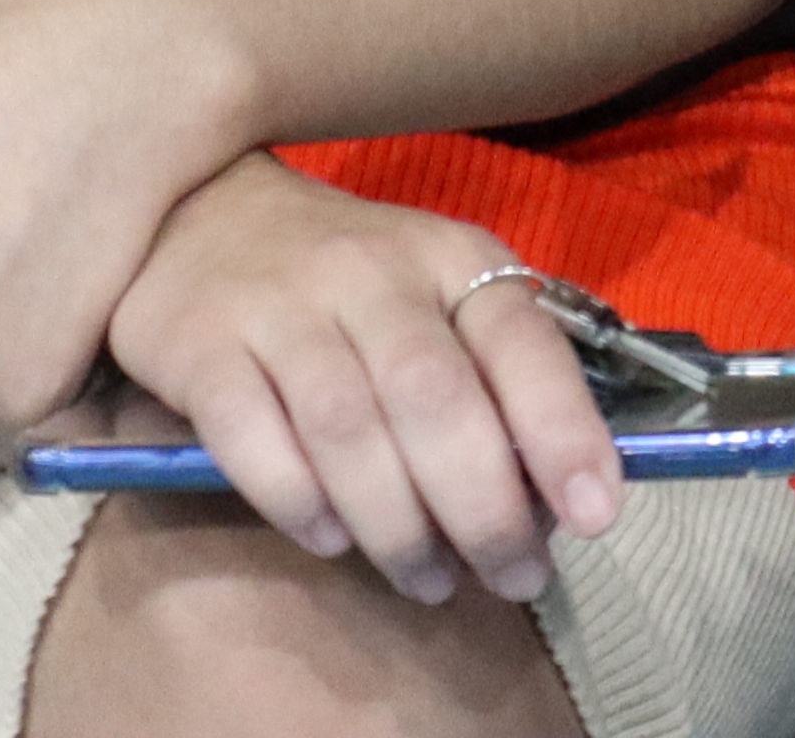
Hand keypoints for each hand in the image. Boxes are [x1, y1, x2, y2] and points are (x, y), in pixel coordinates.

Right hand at [97, 157, 629, 608]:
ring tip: (428, 581)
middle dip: (483, 508)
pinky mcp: (199, 344)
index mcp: (448, 257)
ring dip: (398, 525)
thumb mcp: (434, 296)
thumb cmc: (346, 281)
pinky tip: (331, 539)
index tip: (595, 515)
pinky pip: (251, 436)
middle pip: (435, 398)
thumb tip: (549, 503)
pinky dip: (298, 500)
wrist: (199, 212)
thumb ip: (490, 380)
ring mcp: (279, 305)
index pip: (521, 340)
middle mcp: (370, 272)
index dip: (563, 429)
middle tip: (511, 577)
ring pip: (347, 429)